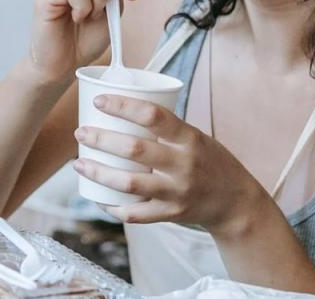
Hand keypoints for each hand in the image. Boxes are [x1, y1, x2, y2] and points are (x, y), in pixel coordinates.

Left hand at [71, 94, 265, 234]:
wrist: (236, 202)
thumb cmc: (208, 161)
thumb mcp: (195, 137)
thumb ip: (164, 128)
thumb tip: (119, 107)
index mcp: (189, 138)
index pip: (153, 115)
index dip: (123, 106)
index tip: (99, 100)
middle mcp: (183, 165)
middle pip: (135, 150)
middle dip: (101, 139)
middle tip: (81, 132)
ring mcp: (177, 192)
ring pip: (129, 183)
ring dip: (99, 173)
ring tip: (79, 163)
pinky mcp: (171, 214)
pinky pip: (135, 213)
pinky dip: (112, 206)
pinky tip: (97, 196)